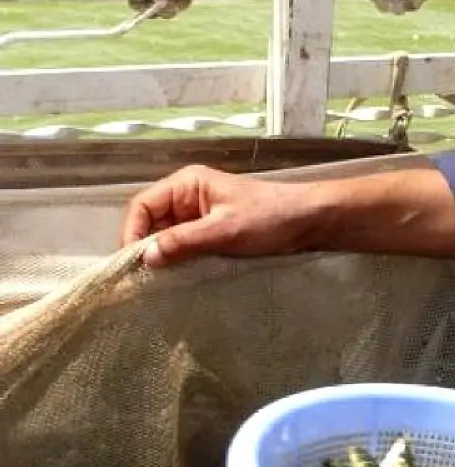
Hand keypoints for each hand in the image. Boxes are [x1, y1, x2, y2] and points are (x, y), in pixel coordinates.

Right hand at [121, 165, 317, 266]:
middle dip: (146, 248)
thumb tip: (146, 257)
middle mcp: (187, 197)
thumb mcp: (225, 230)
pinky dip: (180, 261)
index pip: (142, 206)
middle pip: (151, 223)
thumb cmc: (270, 218)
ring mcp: (199, 216)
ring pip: (167, 238)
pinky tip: (180, 278)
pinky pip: (186, 247)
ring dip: (164, 257)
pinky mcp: (212, 234)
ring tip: (160, 282)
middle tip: (144, 279)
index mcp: (186, 184)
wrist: (310, 222)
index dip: (132, 232)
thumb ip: (184, 242)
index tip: (134, 262)